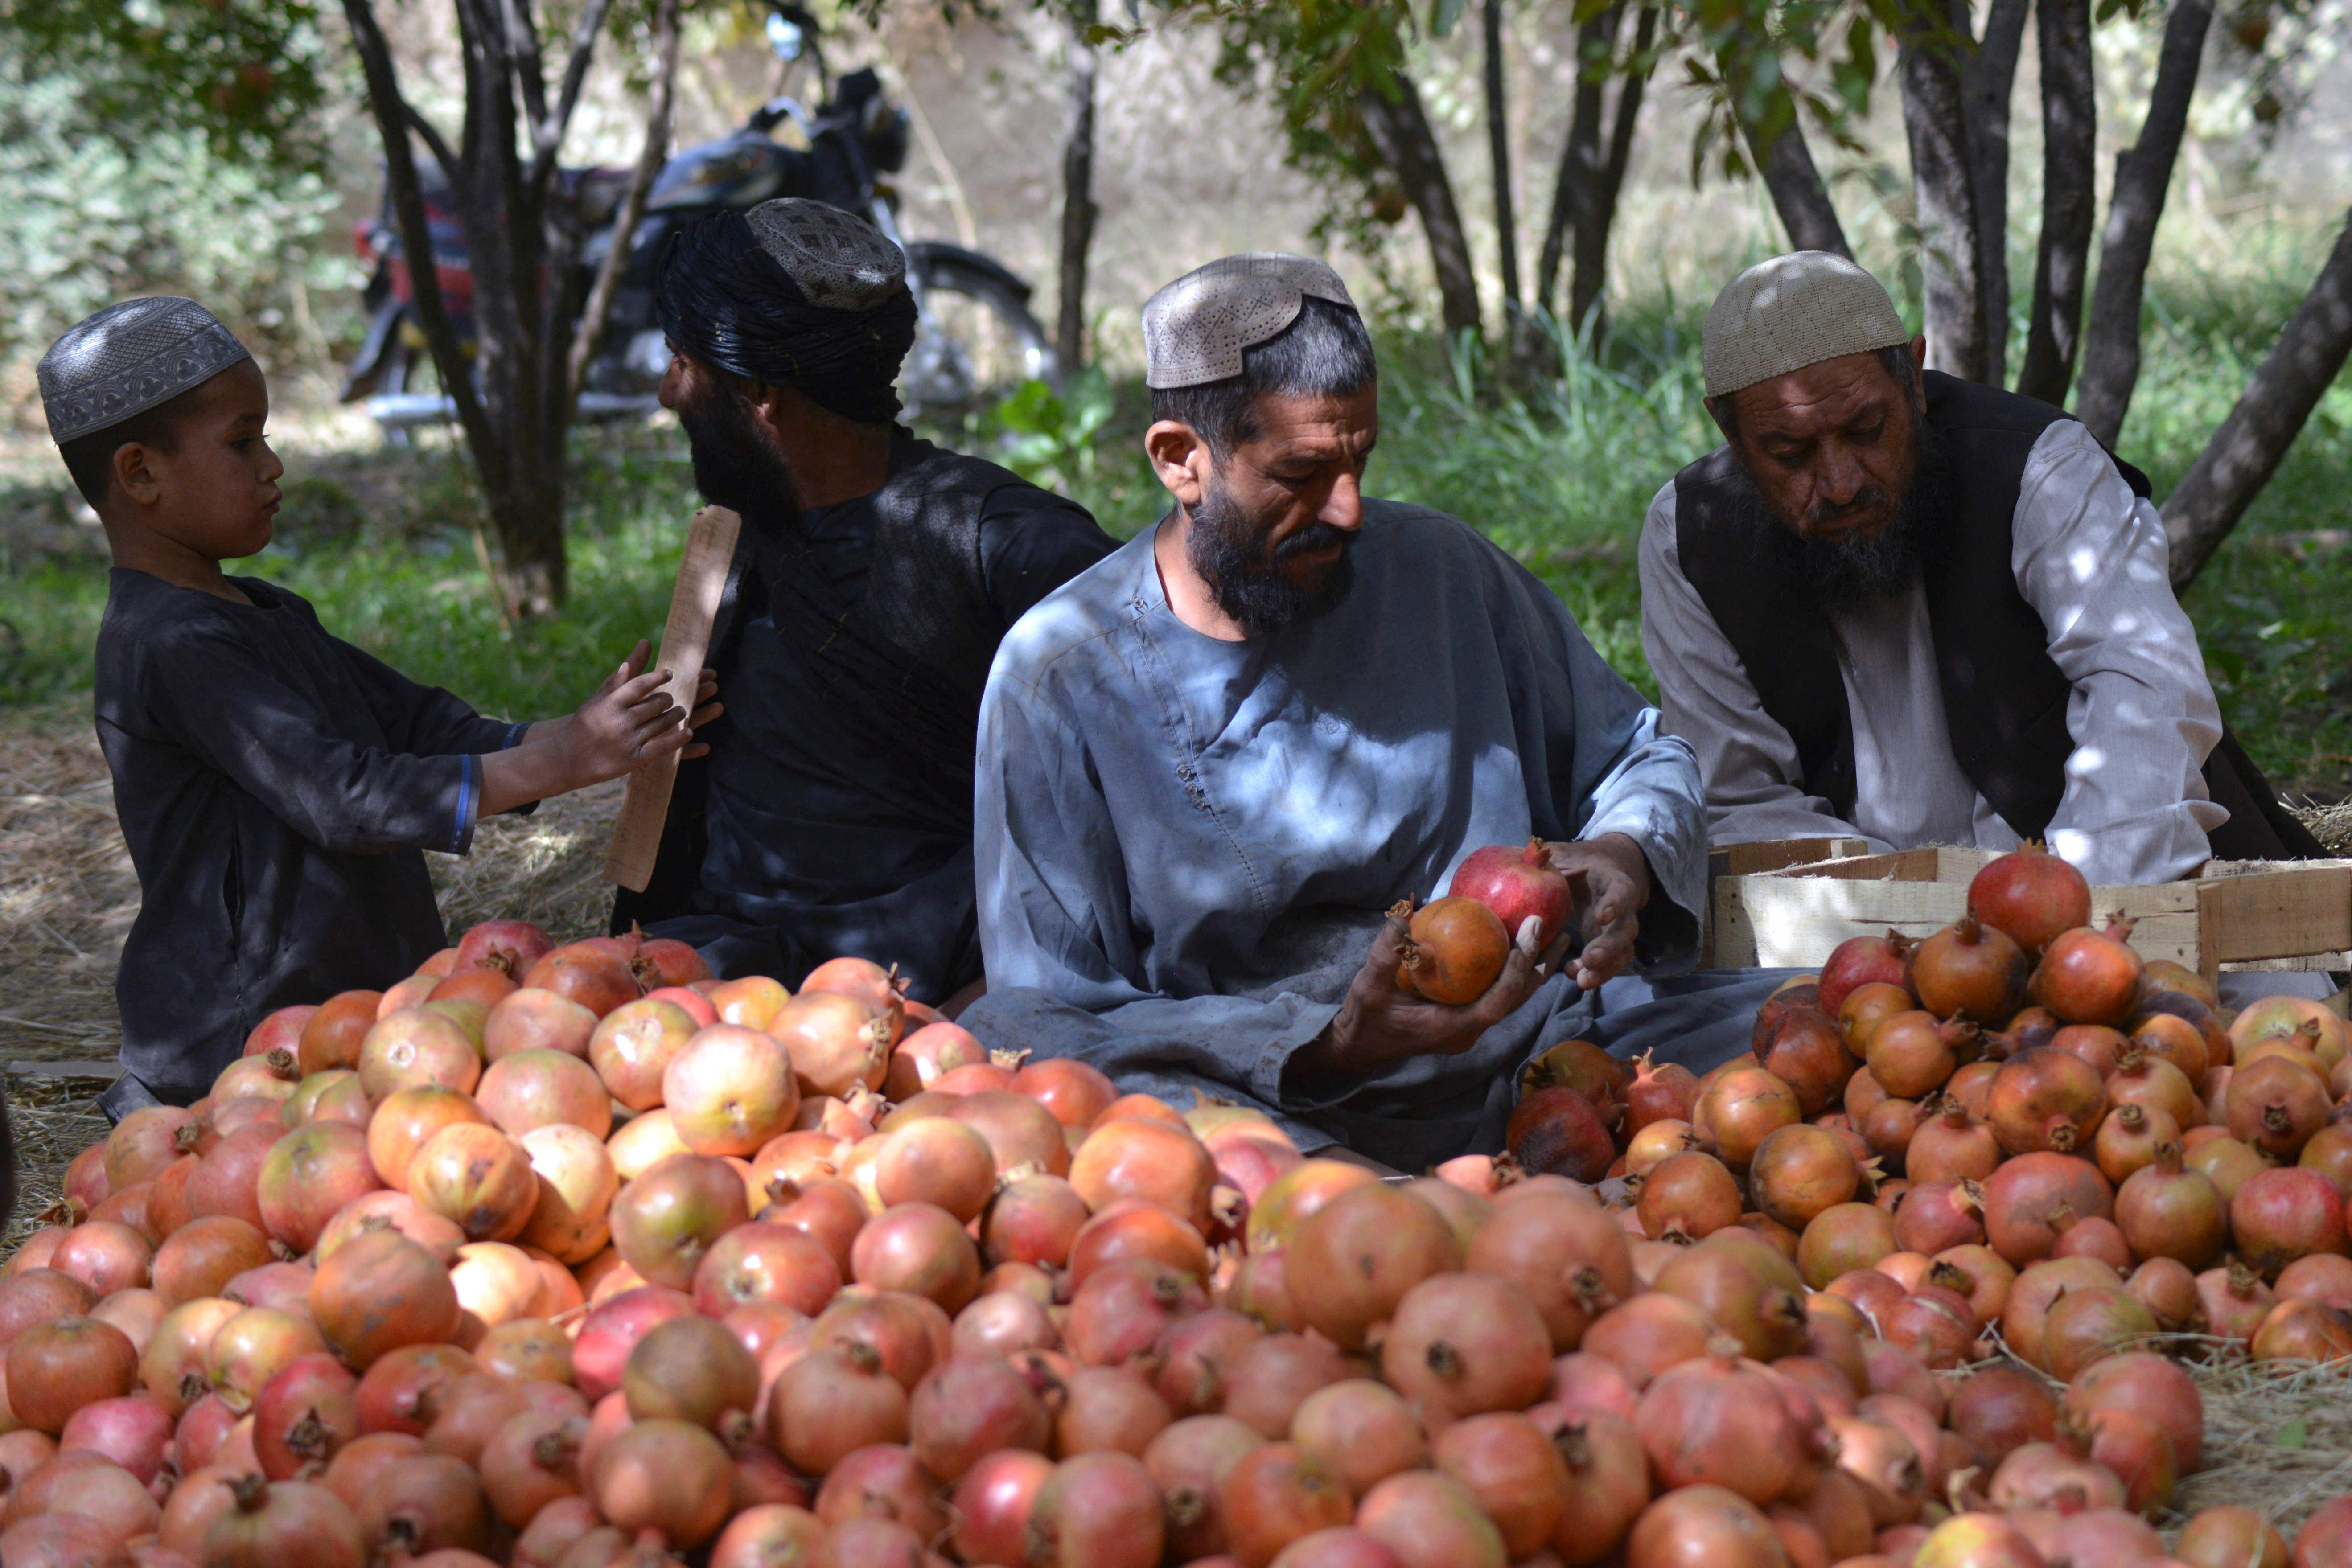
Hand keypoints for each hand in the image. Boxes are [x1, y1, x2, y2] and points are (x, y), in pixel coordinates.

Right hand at [556, 639, 695, 782]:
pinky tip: (689, 732)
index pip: (640, 685)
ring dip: (676, 715)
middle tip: (670, 698)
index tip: (669, 673)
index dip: (657, 677)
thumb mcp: (600, 698)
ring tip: (680, 711)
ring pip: (663, 723)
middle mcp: (620, 721)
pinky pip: (664, 746)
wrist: (569, 758)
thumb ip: (623, 674)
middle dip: (667, 699)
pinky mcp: (635, 759)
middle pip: (657, 703)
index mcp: (610, 703)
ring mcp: (628, 741)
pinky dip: (679, 738)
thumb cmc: (587, 722)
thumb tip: (646, 642)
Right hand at [1297, 905, 1543, 1076]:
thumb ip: (1385, 953)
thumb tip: (1403, 913)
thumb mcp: (1368, 986)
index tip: (1530, 934)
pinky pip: (1496, 993)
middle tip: (1558, 932)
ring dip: (1532, 970)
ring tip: (1552, 939)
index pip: (1498, 1001)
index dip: (1517, 970)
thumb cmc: (1365, 1020)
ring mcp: (1468, 1025)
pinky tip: (1515, 947)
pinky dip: (1510, 972)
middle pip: (1516, 1000)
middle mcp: (1469, 1030)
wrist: (1358, 1046)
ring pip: (1511, 998)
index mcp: (1453, 1027)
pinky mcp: (1464, 1017)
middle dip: (1540, 967)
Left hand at [1543, 832, 1651, 989]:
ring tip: (1582, 980)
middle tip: (1589, 961)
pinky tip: (1573, 975)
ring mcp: (1618, 929)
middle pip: (1625, 931)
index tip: (1601, 916)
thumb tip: (1523, 855)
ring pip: (1622, 953)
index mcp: (1613, 882)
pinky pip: (1609, 963)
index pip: (1621, 892)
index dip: (1615, 904)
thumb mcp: (1562, 854)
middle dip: (1609, 948)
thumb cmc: (1577, 861)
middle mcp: (1623, 909)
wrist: (1599, 869)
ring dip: (1605, 969)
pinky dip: (1594, 972)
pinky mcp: (1608, 944)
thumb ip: (1546, 856)